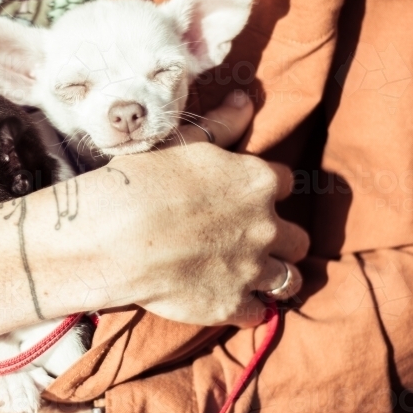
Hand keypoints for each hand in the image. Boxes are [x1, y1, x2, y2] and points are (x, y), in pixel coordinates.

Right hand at [105, 90, 307, 327]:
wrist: (115, 236)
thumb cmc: (143, 181)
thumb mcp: (182, 141)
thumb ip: (222, 124)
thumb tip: (246, 99)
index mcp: (257, 181)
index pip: (284, 182)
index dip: (265, 189)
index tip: (245, 196)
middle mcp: (266, 226)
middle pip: (297, 237)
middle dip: (279, 238)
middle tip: (251, 239)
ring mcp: (252, 270)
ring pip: (288, 279)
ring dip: (275, 276)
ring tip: (253, 275)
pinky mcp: (232, 305)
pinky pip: (259, 313)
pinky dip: (247, 308)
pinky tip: (230, 300)